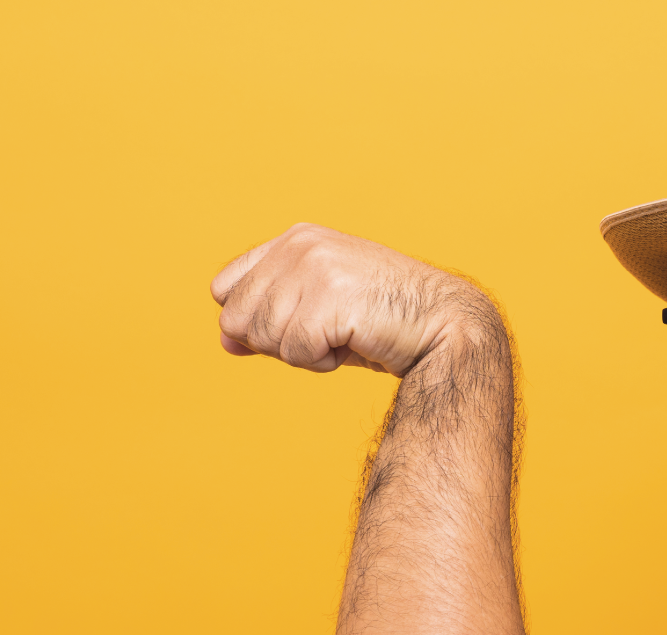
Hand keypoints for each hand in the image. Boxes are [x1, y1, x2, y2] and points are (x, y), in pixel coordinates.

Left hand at [209, 223, 498, 377]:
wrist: (441, 326)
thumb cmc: (382, 321)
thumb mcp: (316, 313)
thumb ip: (269, 319)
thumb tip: (224, 341)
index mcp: (294, 239)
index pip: (226, 288)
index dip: (250, 322)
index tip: (293, 328)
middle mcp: (300, 245)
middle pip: (237, 318)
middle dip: (275, 342)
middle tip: (323, 336)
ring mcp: (315, 267)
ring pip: (265, 337)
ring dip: (302, 355)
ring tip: (343, 337)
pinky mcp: (331, 296)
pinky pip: (296, 352)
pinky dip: (322, 363)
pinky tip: (352, 344)